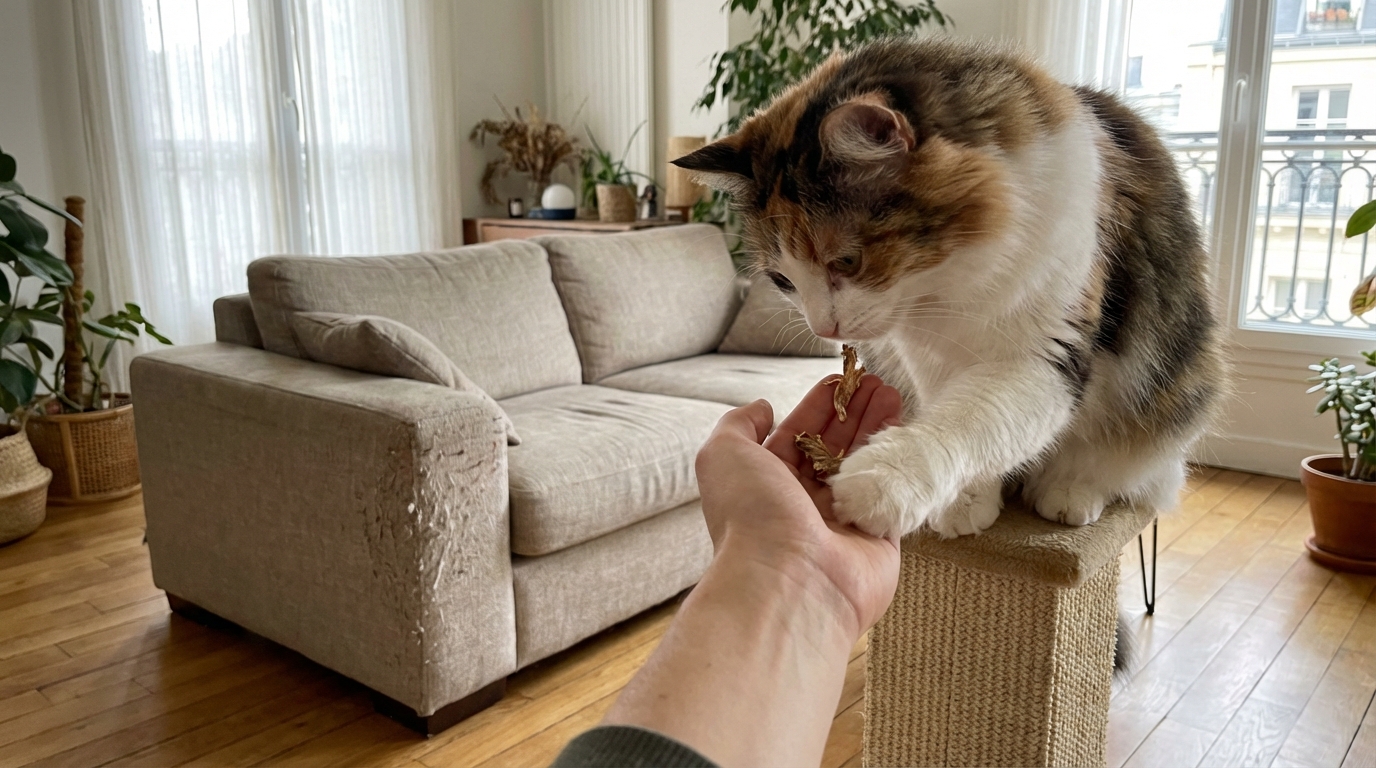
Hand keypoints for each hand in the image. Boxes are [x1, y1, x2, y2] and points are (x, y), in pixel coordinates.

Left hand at [695, 375, 902, 636]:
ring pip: (864, 465)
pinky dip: (897, 461)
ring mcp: (841, 522)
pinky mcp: (878, 537)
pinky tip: (904, 430)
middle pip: (833, 447)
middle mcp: (801, 505)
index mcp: (765, 486)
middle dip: (853, 411)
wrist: (790, 581)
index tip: (841, 378)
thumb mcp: (723, 454)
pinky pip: (890, 493)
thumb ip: (738, 425)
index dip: (818, 405)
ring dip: (877, 427)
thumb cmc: (750, 516)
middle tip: (876, 382)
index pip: (796, 436)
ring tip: (892, 393)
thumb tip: (763, 408)